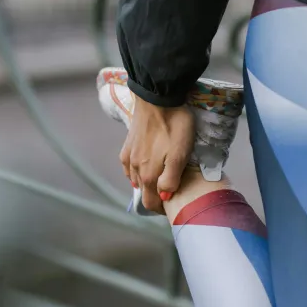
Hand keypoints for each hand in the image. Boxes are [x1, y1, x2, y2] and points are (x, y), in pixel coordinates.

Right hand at [120, 96, 194, 214]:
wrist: (158, 97)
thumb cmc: (174, 126)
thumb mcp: (180, 155)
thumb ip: (170, 179)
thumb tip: (164, 197)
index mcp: (147, 175)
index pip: (150, 202)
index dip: (161, 209)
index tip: (173, 206)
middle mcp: (134, 169)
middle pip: (142, 192)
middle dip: (154, 197)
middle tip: (170, 193)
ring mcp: (128, 156)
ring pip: (135, 179)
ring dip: (146, 184)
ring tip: (159, 179)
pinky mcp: (126, 144)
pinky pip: (129, 167)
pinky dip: (136, 172)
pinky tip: (143, 167)